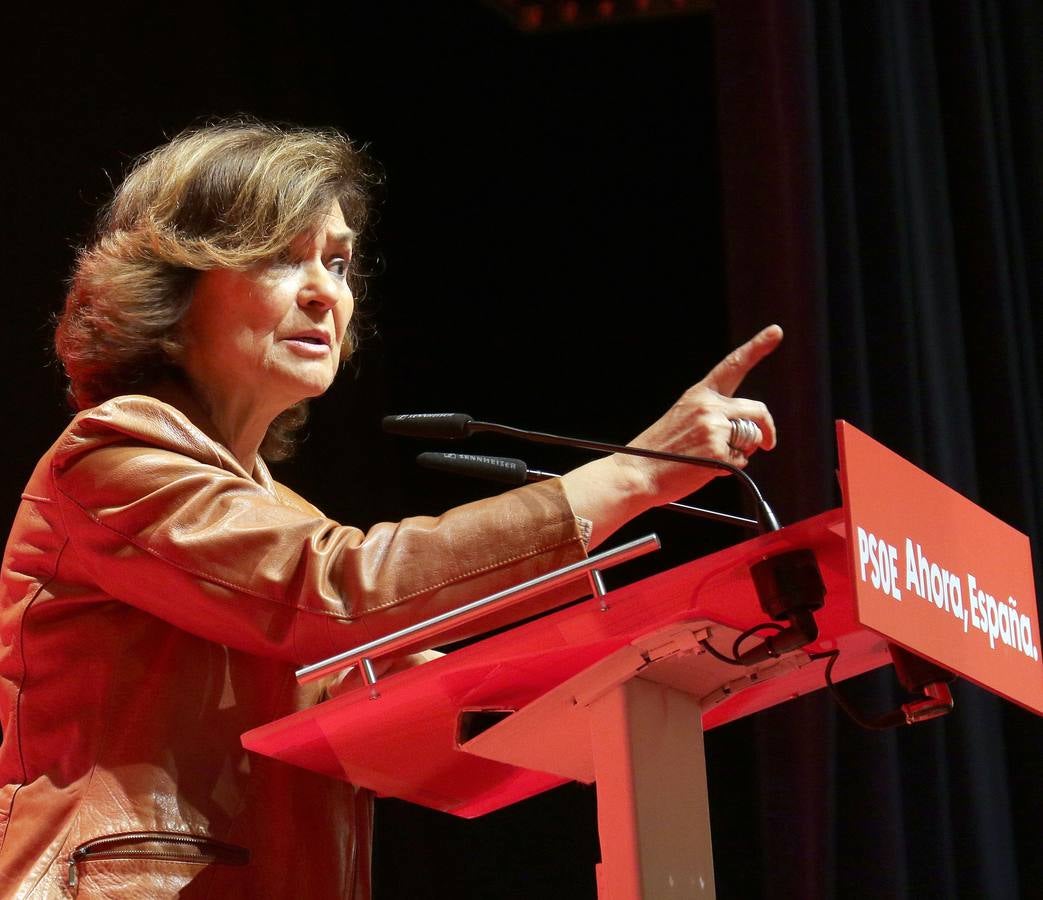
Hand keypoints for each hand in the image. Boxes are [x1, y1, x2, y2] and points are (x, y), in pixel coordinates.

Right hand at [560, 325, 781, 546]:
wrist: (636, 473)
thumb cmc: (658, 452)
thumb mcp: (682, 419)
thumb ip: (712, 416)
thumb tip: (749, 432)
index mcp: (699, 394)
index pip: (732, 365)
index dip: (757, 347)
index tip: (776, 331)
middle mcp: (708, 406)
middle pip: (757, 409)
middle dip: (767, 428)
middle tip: (768, 443)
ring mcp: (714, 427)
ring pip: (751, 438)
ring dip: (741, 451)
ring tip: (709, 458)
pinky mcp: (718, 451)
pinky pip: (743, 461)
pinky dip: (731, 469)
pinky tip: (705, 469)